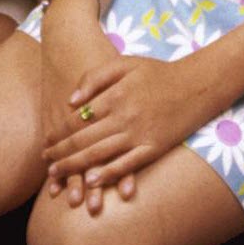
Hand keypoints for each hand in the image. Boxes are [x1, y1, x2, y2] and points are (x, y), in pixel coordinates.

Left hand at [45, 43, 214, 195]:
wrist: (197, 84)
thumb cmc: (158, 72)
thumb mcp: (125, 63)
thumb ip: (95, 77)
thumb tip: (71, 101)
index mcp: (115, 95)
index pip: (77, 119)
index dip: (58, 133)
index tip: (46, 142)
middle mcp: (124, 116)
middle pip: (84, 140)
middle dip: (61, 154)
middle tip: (46, 163)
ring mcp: (139, 134)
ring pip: (99, 155)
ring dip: (75, 167)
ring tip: (58, 175)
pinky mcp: (153, 148)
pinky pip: (126, 165)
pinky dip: (108, 174)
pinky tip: (92, 181)